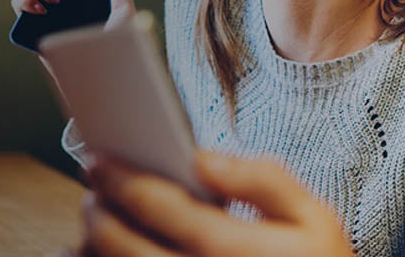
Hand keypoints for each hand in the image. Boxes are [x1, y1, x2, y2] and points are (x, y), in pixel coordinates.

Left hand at [78, 152, 352, 256]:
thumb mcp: (314, 217)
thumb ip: (264, 180)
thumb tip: (206, 158)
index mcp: (236, 251)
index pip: (162, 209)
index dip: (124, 181)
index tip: (100, 162)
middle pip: (120, 246)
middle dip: (97, 211)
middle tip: (94, 191)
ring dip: (90, 247)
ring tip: (95, 226)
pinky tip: (93, 256)